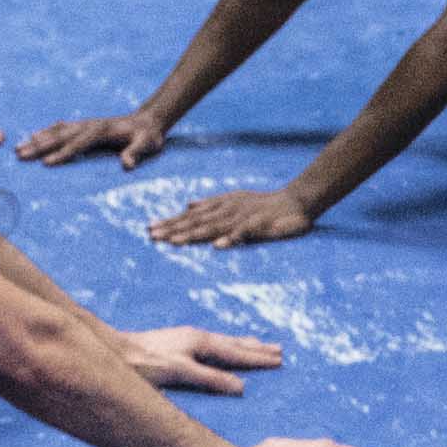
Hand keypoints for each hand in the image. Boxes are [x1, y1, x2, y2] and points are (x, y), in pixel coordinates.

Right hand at [20, 108, 178, 170]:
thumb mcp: (147, 146)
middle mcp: (90, 125)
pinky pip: (61, 127)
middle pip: (61, 135)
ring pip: (57, 130)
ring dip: (38, 138)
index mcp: (102, 131)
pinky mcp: (84, 125)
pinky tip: (34, 136)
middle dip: (40, 146)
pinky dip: (46, 131)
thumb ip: (136, 153)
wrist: (149, 121)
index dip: (63, 154)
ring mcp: (86, 124)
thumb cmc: (148, 137)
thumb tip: (126, 164)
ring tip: (19, 147)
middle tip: (20, 155)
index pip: (78, 144)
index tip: (46, 163)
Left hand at [115, 324, 286, 395]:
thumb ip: (211, 379)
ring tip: (257, 345)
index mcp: (201, 342)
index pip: (237, 352)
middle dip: (256, 348)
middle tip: (279, 349)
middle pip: (234, 343)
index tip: (279, 360)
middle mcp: (196, 337)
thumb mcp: (181, 373)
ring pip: (222, 342)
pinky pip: (211, 345)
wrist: (117, 352)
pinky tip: (220, 349)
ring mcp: (186, 338)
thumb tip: (241, 387)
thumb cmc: (146, 364)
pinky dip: (225, 347)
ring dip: (242, 345)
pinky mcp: (177, 343)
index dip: (258, 358)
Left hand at [152, 182, 327, 249]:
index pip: (191, 215)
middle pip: (196, 221)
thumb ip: (211, 203)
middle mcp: (227, 211)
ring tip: (175, 242)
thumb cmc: (264, 204)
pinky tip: (217, 247)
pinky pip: (243, 234)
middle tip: (152, 236)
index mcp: (220, 206)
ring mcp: (242, 218)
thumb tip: (188, 204)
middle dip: (174, 229)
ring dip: (194, 234)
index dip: (171, 222)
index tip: (150, 229)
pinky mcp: (259, 226)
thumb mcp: (234, 199)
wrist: (296, 202)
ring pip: (214, 227)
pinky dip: (231, 239)